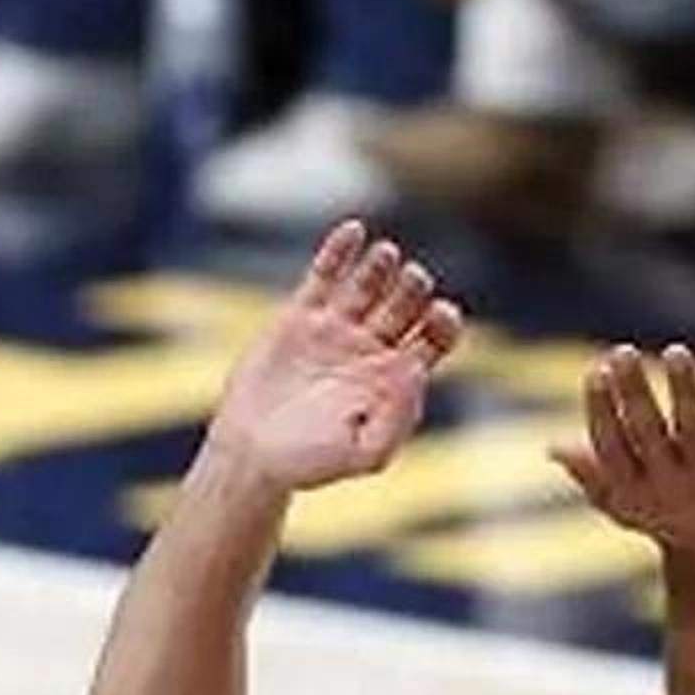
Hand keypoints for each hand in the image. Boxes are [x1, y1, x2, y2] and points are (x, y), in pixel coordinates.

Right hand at [210, 223, 467, 491]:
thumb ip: (397, 420)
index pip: (432, 338)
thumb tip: (416, 369)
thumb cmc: (310, 464)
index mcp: (394, 377)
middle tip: (414, 281)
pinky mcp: (299, 317)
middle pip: (404, 304)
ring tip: (387, 255)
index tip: (441, 315)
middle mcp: (370, 347)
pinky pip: (323, 276)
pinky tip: (354, 230)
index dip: (443, 322)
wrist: (252, 455)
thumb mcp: (364, 455)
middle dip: (412, 289)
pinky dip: (338, 252)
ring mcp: (335, 329)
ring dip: (381, 266)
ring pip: (367, 285)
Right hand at [554, 345, 694, 584]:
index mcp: (633, 490)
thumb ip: (590, 475)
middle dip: (634, 388)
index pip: (611, 446)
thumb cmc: (660, 516)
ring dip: (681, 386)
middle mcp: (670, 485)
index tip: (596, 371)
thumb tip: (553, 447)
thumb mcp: (621, 502)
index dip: (601, 408)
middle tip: (623, 352)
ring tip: (674, 352)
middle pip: (647, 430)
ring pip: (693, 423)